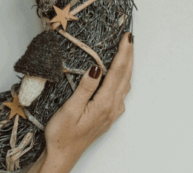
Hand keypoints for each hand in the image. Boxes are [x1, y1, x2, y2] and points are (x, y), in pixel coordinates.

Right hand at [28, 32, 133, 172]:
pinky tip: (118, 75)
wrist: (62, 155)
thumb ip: (85, 88)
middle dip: (129, 56)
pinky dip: (121, 78)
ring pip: (124, 84)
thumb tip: (96, 69)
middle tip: (130, 38)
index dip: (123, 53)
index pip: (117, 72)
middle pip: (125, 77)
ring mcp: (112, 113)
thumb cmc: (62, 135)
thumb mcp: (70, 109)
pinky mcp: (107, 116)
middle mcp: (112, 108)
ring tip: (126, 51)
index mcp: (104, 104)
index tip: (127, 37)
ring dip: (126, 66)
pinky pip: (119, 92)